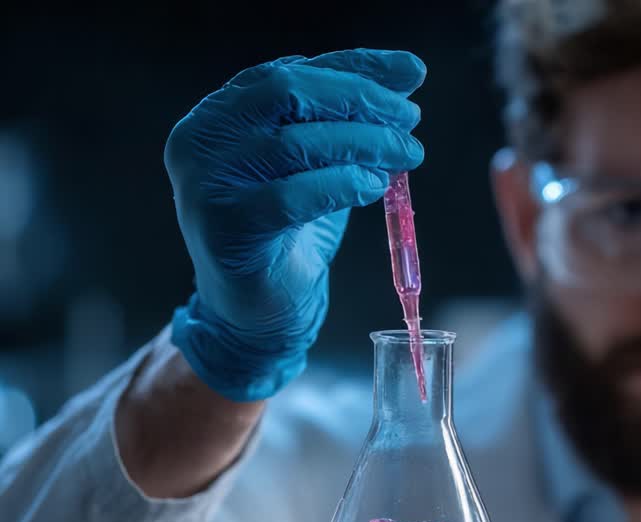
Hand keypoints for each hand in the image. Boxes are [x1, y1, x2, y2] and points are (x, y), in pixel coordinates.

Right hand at [164, 49, 425, 400]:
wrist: (259, 311)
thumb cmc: (291, 231)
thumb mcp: (322, 164)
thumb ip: (349, 121)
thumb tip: (405, 77)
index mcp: (223, 113)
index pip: (291, 71)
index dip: (355, 66)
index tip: (411, 71)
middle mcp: (203, 138)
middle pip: (287, 92)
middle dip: (360, 99)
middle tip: (411, 118)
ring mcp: (206, 182)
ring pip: (293, 143)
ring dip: (363, 143)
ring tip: (406, 154)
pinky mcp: (224, 226)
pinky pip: (291, 196)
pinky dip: (342, 185)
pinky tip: (374, 186)